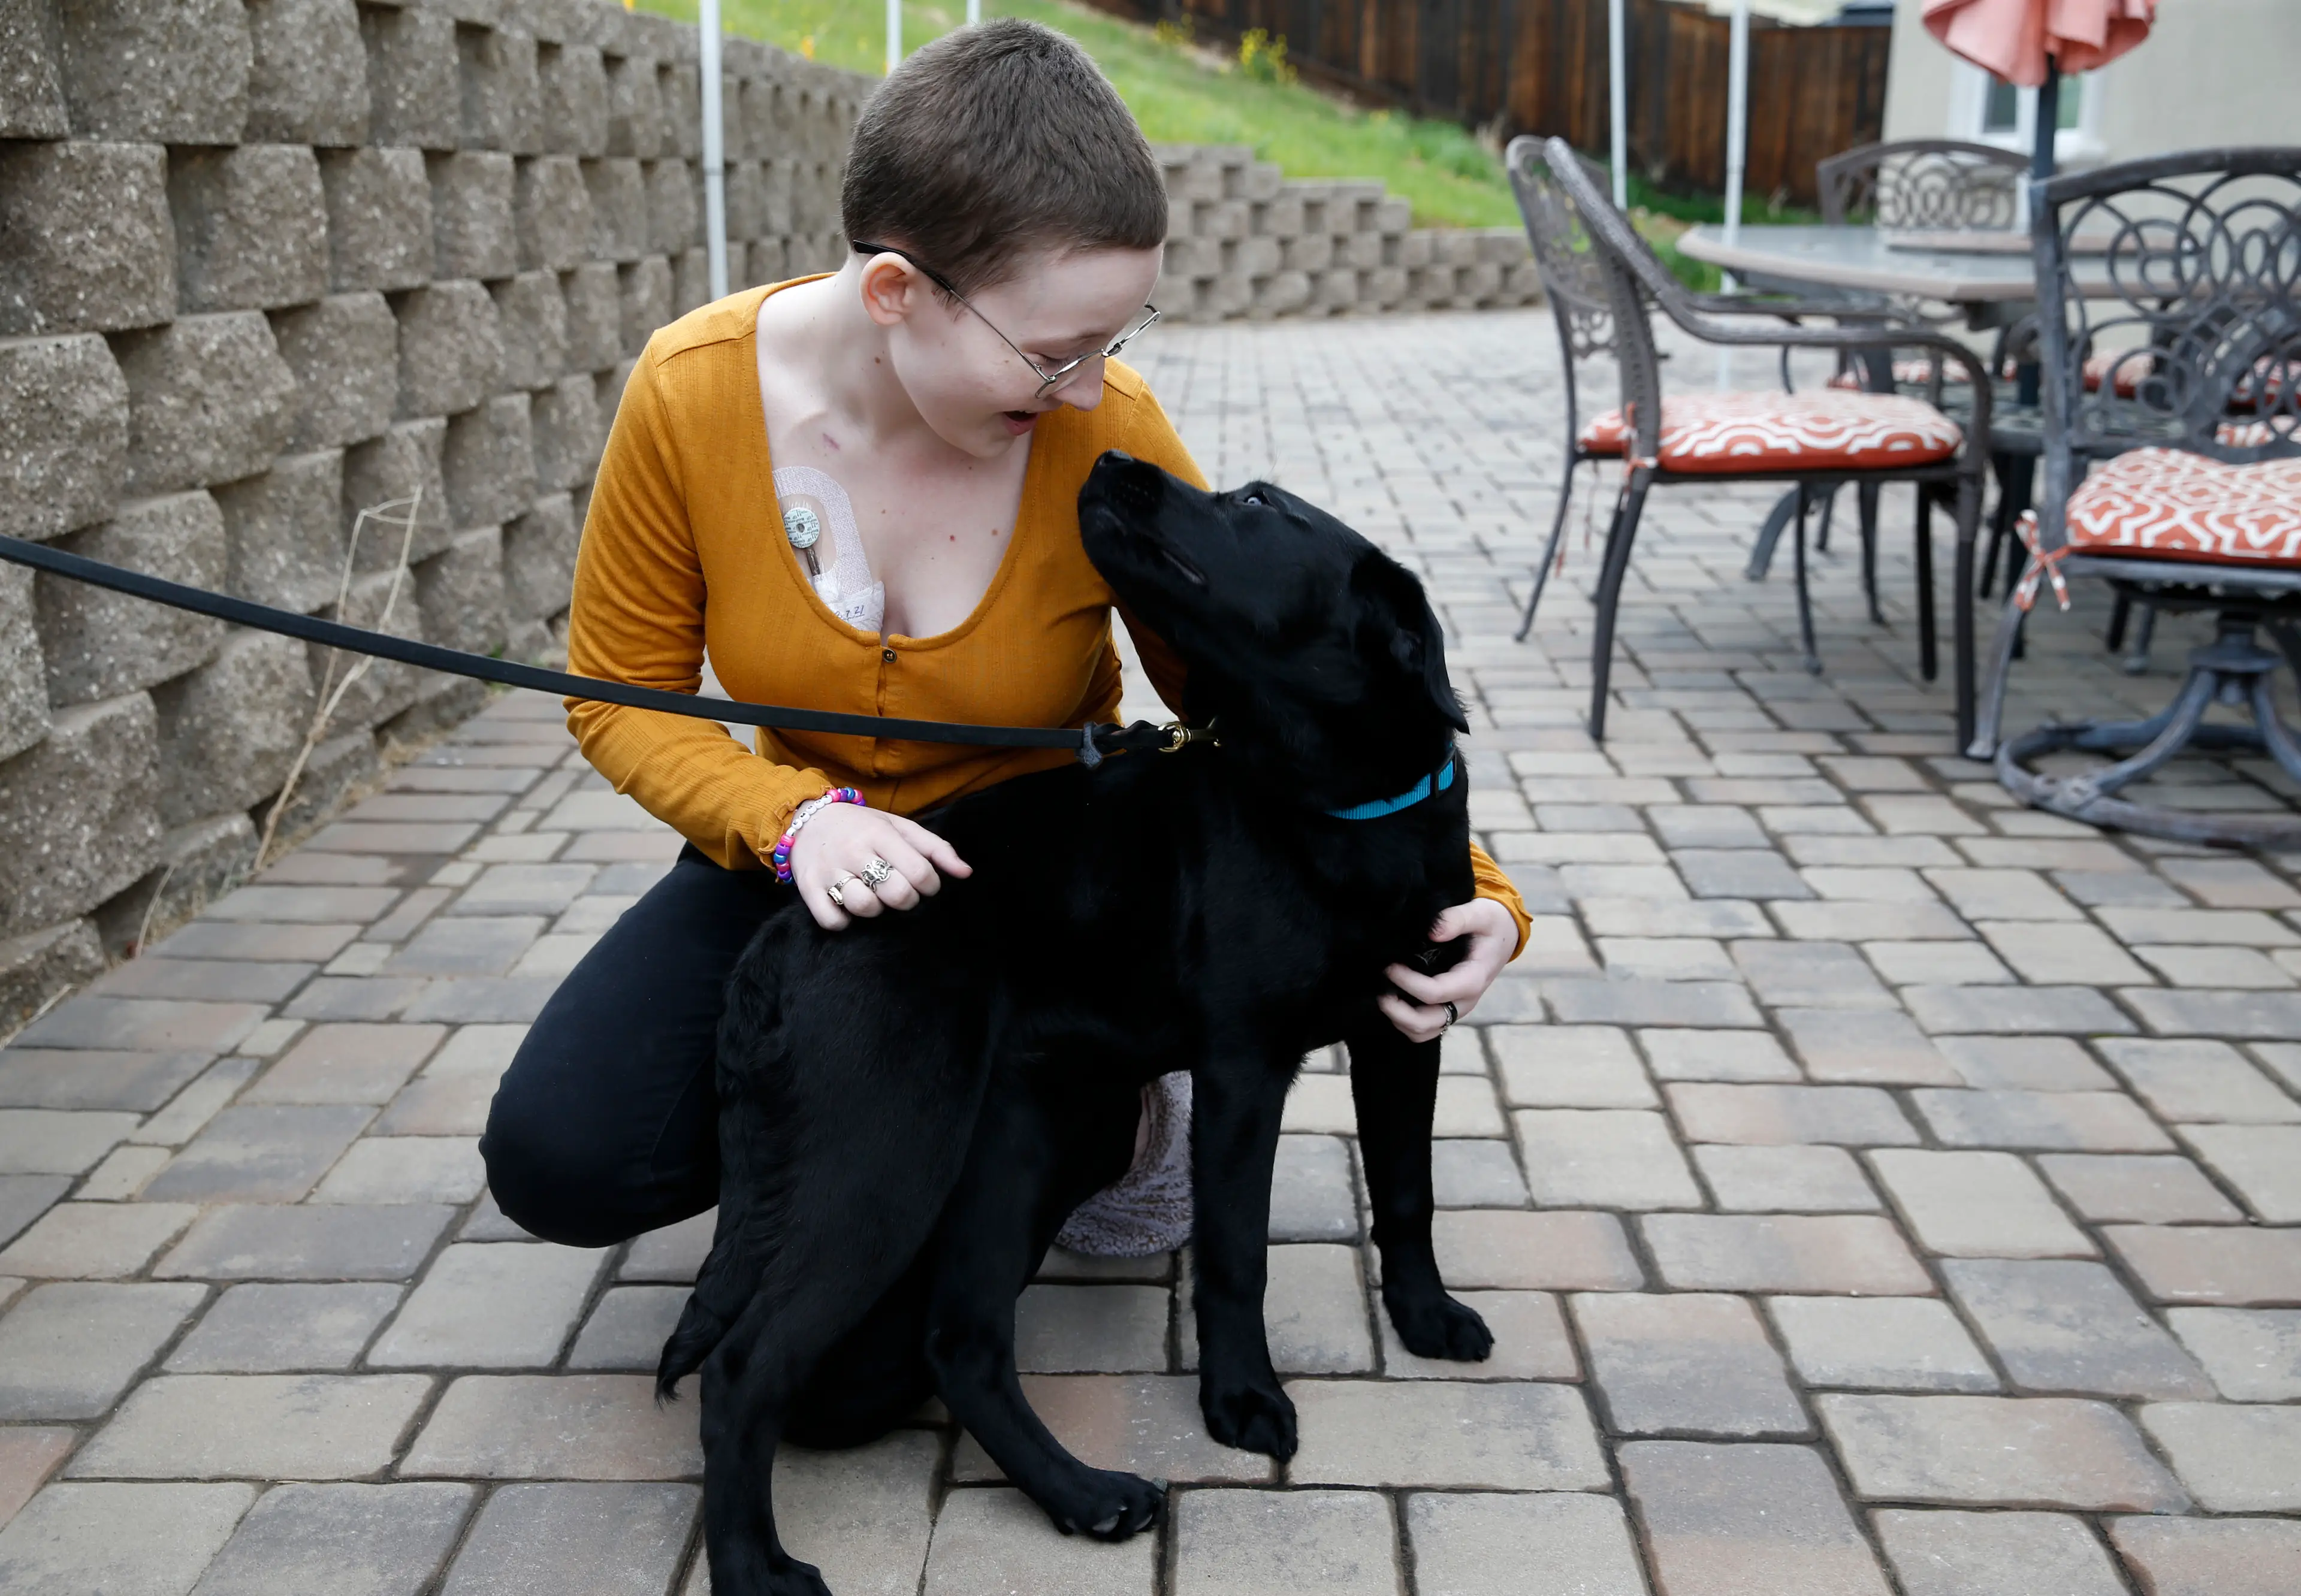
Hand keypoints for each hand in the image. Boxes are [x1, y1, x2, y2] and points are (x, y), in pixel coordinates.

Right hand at [791, 802, 970, 930]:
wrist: (807, 819)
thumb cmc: (862, 826)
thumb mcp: (899, 827)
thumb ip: (935, 848)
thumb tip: (966, 873)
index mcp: (879, 833)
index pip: (919, 871)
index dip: (930, 885)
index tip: (924, 883)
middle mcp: (853, 851)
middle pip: (896, 893)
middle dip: (907, 899)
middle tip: (901, 892)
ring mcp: (828, 870)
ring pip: (865, 907)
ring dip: (876, 909)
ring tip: (873, 896)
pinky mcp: (808, 888)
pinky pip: (832, 921)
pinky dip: (844, 921)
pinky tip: (848, 907)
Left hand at [1380, 898, 1516, 1041]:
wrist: (1503, 935)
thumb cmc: (1490, 923)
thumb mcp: (1480, 913)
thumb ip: (1457, 919)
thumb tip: (1433, 931)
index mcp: (1472, 980)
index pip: (1435, 993)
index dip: (1407, 982)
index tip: (1390, 967)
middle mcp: (1464, 1002)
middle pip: (1426, 1024)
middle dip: (1397, 1011)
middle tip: (1381, 989)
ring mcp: (1456, 1008)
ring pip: (1423, 1032)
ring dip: (1399, 1020)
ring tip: (1385, 995)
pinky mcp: (1448, 1009)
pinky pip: (1425, 1027)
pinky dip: (1405, 1021)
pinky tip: (1395, 998)